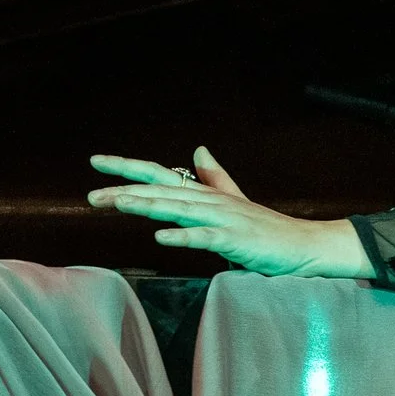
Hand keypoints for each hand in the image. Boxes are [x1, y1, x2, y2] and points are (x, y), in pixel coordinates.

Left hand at [87, 146, 361, 276]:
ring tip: (117, 203)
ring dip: (147, 205)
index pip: (159, 174)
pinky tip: (161, 237)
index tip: (96, 162)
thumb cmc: (266, 230)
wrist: (304, 246)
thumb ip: (214, 178)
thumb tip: (199, 150)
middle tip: (90, 196)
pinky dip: (183, 236)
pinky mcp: (236, 240)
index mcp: (205, 194)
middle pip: (161, 190)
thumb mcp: (235, 202)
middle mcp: (209, 201)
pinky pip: (206, 237)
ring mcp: (223, 219)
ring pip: (178, 209)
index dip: (128, 167)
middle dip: (124, 191)